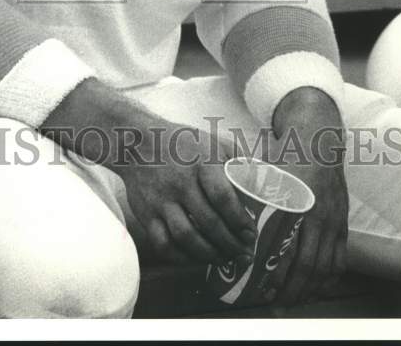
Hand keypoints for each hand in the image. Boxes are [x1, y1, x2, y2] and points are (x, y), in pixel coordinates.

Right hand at [112, 125, 256, 266]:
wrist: (136, 141)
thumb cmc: (182, 142)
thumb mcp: (212, 140)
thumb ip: (237, 160)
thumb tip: (264, 182)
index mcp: (201, 162)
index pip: (223, 197)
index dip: (239, 220)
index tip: (250, 233)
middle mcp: (180, 182)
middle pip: (208, 223)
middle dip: (231, 244)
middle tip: (244, 254)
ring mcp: (161, 200)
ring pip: (187, 237)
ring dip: (210, 255)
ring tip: (225, 259)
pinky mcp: (146, 214)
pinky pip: (164, 244)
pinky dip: (182, 258)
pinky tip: (196, 258)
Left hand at [264, 89, 348, 306]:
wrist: (318, 139)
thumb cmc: (284, 155)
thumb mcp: (263, 169)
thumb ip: (248, 190)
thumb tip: (228, 214)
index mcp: (294, 201)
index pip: (286, 247)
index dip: (275, 272)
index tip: (261, 287)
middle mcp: (316, 214)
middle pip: (306, 264)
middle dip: (290, 289)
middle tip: (274, 304)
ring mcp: (333, 220)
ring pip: (324, 266)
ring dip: (309, 289)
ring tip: (292, 301)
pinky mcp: (343, 222)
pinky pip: (339, 258)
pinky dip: (328, 278)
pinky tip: (316, 288)